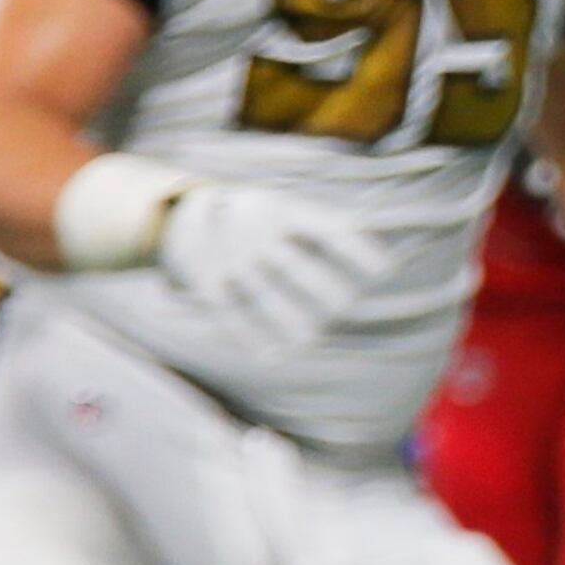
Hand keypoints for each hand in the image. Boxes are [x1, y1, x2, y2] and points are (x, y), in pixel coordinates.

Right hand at [156, 182, 398, 356]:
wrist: (178, 211)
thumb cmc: (257, 216)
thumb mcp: (287, 207)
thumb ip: (329, 227)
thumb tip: (382, 254)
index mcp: (285, 212)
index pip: (329, 231)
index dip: (358, 251)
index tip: (387, 271)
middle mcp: (259, 236)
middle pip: (300, 269)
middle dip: (327, 292)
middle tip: (346, 305)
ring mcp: (233, 261)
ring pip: (267, 296)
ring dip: (291, 321)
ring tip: (311, 340)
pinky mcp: (208, 283)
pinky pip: (229, 312)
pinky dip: (249, 336)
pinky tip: (272, 357)